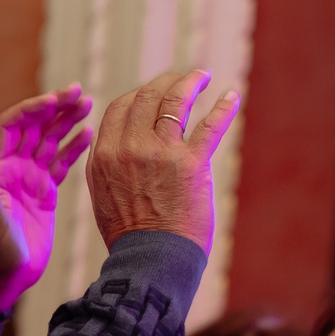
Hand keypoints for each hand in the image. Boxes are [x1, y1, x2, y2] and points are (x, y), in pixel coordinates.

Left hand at [0, 86, 92, 313]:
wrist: (2, 279)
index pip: (12, 125)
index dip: (32, 109)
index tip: (55, 100)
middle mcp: (12, 169)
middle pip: (34, 127)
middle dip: (54, 107)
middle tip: (79, 92)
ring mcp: (30, 179)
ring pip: (50, 141)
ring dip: (67, 121)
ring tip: (89, 104)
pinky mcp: (45, 193)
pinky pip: (61, 163)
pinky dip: (74, 148)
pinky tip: (89, 133)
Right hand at [83, 69, 241, 253]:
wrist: (149, 261)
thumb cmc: (129, 235)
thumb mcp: (102, 194)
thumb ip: (106, 164)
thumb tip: (111, 141)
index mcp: (104, 155)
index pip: (120, 106)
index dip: (138, 94)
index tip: (153, 94)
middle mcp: (129, 148)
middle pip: (146, 96)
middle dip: (165, 82)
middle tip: (181, 79)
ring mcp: (161, 153)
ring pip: (175, 100)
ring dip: (191, 81)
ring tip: (203, 75)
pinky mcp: (192, 163)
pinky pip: (211, 125)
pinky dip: (224, 107)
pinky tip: (232, 95)